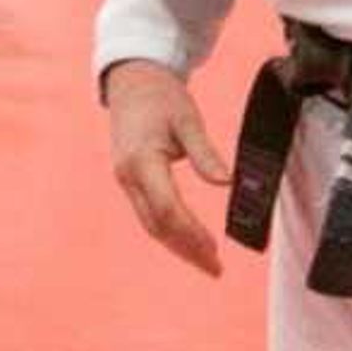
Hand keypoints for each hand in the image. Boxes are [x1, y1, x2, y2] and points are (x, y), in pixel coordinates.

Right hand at [104, 59, 227, 277]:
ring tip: (205, 263)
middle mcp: (128, 176)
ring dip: (178, 246)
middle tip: (214, 269)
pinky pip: (149, 214)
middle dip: (186, 250)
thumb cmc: (160, 96)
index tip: (214, 249)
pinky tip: (187, 241)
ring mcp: (126, 180)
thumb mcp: (188, 120)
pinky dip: (169, 232)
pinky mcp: (130, 180)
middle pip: (158, 225)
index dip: (192, 233)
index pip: (168, 208)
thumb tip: (226, 183)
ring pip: (151, 224)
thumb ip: (205, 154)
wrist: (131, 81)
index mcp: (141, 161)